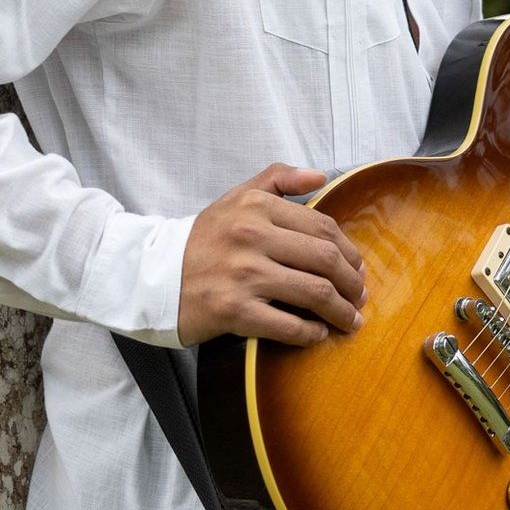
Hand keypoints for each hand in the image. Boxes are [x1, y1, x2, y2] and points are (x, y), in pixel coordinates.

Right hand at [178, 163, 366, 346]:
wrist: (150, 275)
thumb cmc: (201, 239)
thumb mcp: (236, 197)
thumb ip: (278, 179)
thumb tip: (320, 175)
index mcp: (257, 207)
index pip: (323, 227)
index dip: (349, 251)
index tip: (357, 268)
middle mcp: (252, 237)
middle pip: (325, 260)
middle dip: (352, 283)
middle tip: (359, 297)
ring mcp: (243, 275)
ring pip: (313, 293)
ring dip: (340, 311)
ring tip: (349, 320)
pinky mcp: (233, 310)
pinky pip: (286, 325)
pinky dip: (310, 333)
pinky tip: (318, 335)